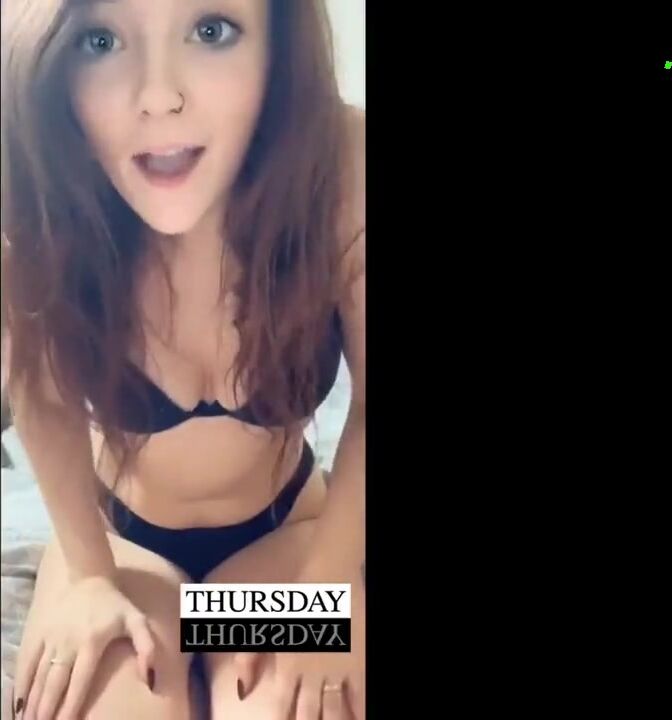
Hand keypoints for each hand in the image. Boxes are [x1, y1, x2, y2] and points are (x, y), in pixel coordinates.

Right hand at [15, 575, 155, 719]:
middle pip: (55, 682)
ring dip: (32, 701)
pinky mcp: (38, 633)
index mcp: (92, 641)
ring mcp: (51, 638)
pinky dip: (20, 682)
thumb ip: (147, 648)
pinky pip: (26, 661)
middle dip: (47, 709)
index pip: (80, 681)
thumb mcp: (136, 620)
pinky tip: (18, 702)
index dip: (71, 705)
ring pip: (39, 675)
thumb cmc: (114, 603)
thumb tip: (151, 680)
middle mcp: (68, 642)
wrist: (87, 576)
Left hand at [235, 576, 364, 719]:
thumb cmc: (294, 589)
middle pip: (308, 712)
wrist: (327, 569)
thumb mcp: (264, 620)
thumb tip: (241, 692)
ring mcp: (338, 668)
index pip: (281, 705)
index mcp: (288, 664)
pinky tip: (357, 717)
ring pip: (335, 708)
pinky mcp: (358, 658)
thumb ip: (250, 656)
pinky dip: (358, 708)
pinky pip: (359, 692)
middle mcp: (312, 673)